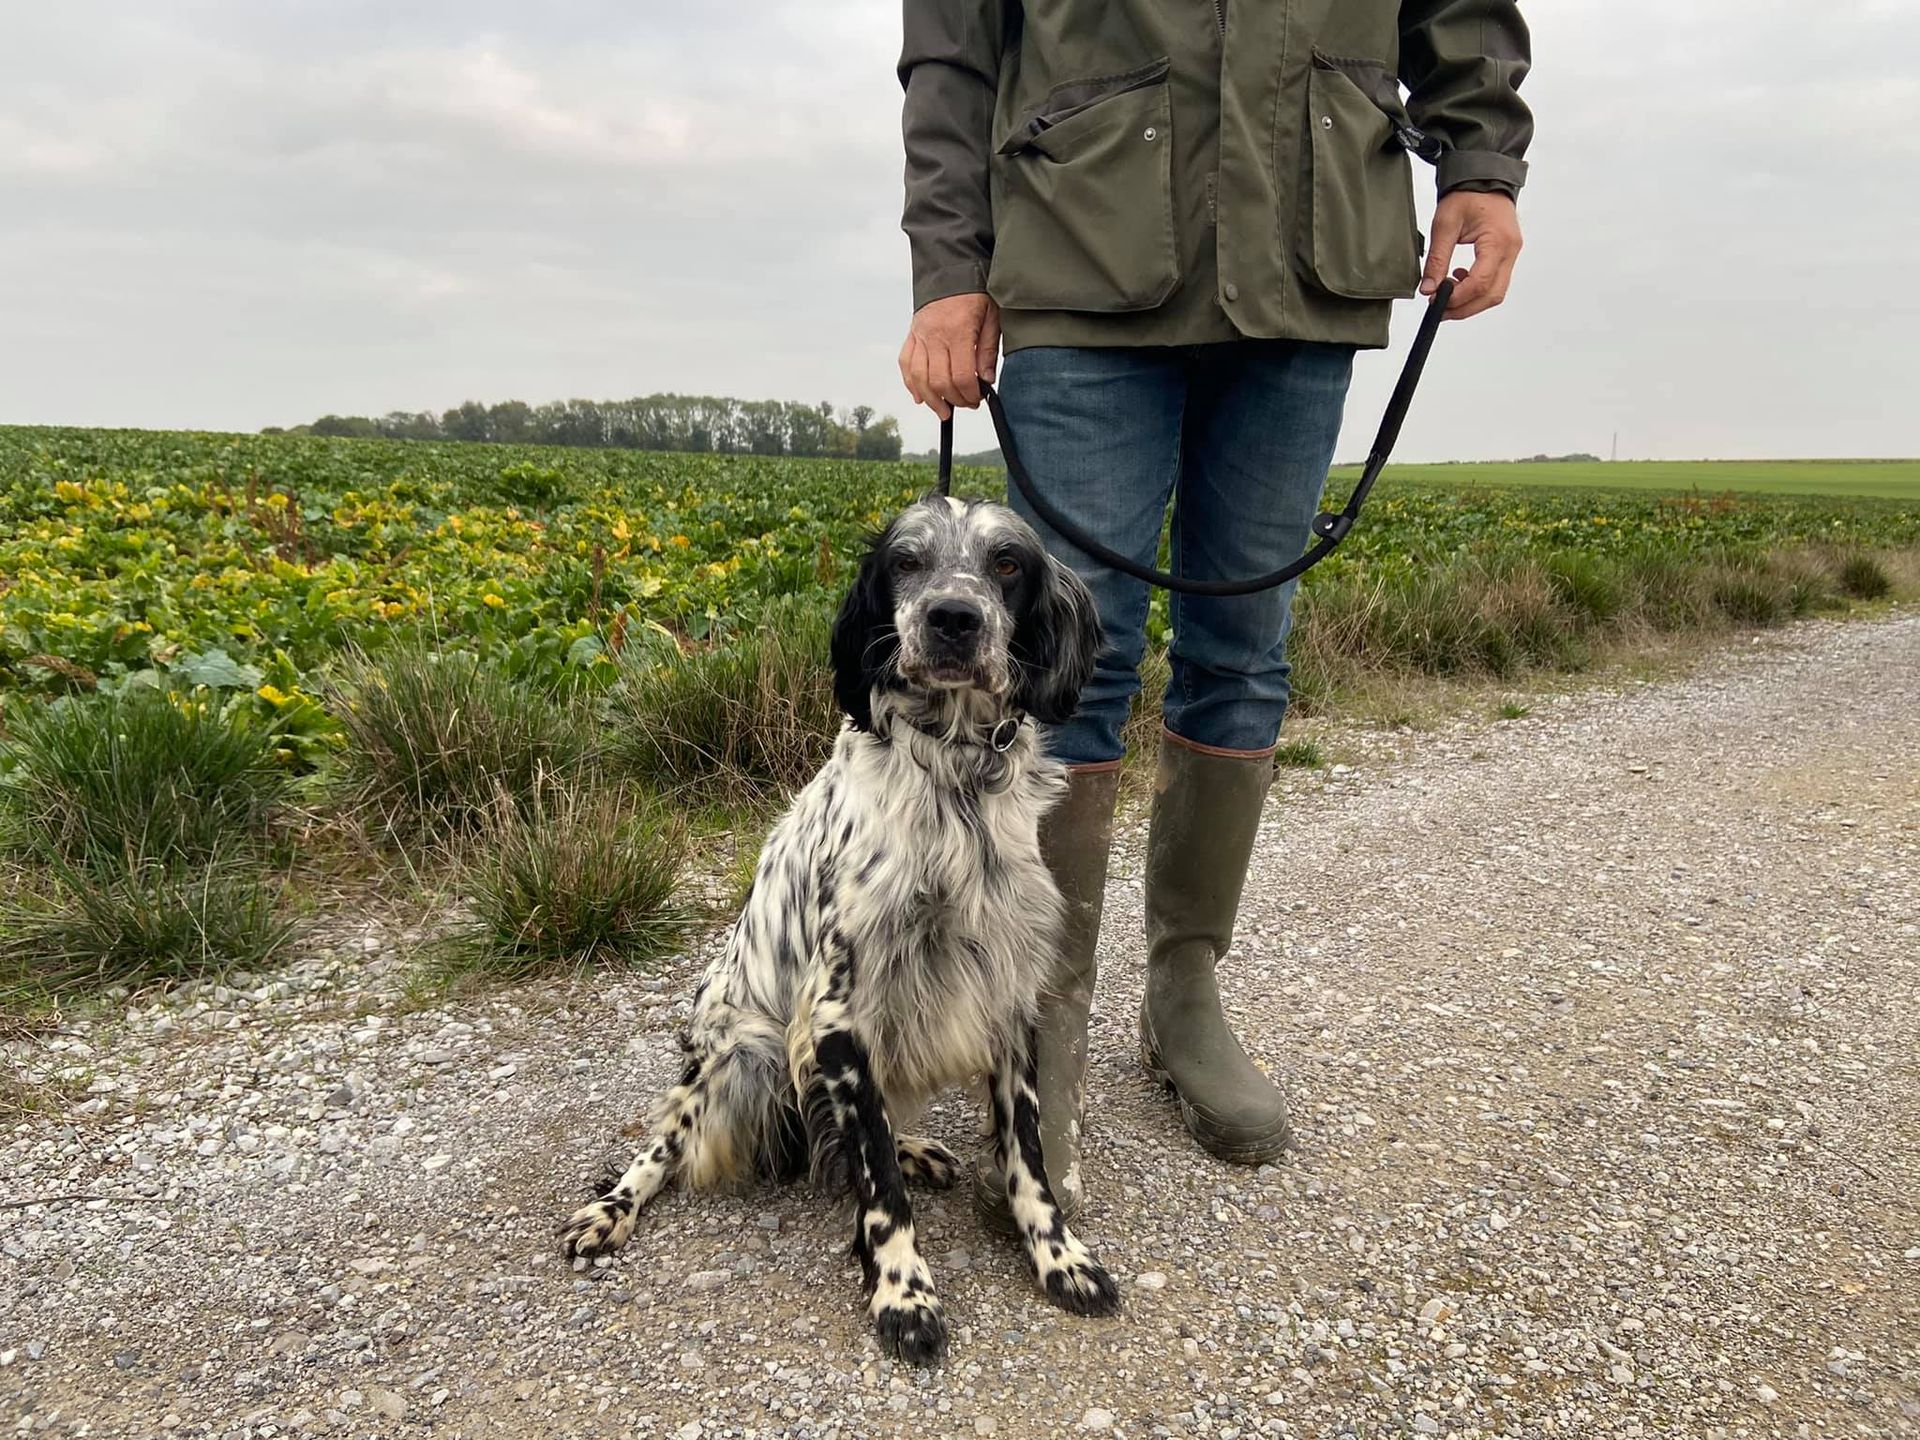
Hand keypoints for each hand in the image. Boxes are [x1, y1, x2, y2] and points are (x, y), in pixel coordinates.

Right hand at [899, 293, 1000, 419]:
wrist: (951, 269)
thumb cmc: (976, 293)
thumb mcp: (992, 317)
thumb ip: (989, 350)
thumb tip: (987, 380)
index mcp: (958, 330)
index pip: (961, 375)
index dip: (970, 394)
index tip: (978, 398)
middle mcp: (935, 335)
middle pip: (939, 381)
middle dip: (954, 400)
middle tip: (967, 404)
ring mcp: (920, 335)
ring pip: (919, 377)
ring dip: (931, 399)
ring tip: (944, 411)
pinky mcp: (912, 335)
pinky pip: (906, 363)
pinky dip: (911, 383)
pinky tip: (920, 397)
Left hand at [1421, 191, 1522, 320]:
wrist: (1483, 178)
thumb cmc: (1467, 195)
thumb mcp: (1445, 224)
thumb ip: (1437, 259)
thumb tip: (1429, 289)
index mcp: (1498, 241)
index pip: (1481, 282)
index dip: (1458, 297)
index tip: (1436, 301)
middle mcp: (1511, 250)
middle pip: (1492, 294)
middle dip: (1465, 308)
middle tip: (1440, 310)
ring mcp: (1512, 254)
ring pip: (1496, 292)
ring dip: (1471, 301)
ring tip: (1446, 296)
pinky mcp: (1507, 255)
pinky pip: (1496, 282)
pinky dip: (1477, 290)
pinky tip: (1458, 279)